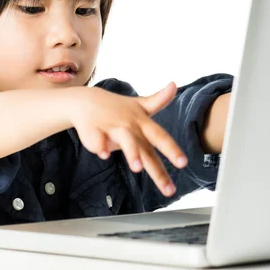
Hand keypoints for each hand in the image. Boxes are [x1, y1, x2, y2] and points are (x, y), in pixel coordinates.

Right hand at [67, 82, 186, 196]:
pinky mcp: (93, 130)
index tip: (183, 163)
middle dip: (157, 168)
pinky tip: (104, 154)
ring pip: (124, 141)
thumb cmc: (117, 108)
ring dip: (131, 153)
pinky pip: (97, 140)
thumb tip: (174, 84)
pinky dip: (100, 146)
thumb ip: (159, 100)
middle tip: (168, 186)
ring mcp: (112, 127)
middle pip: (146, 147)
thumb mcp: (140, 105)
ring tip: (137, 168)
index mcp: (142, 124)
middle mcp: (130, 126)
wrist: (86, 100)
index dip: (172, 150)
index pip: (160, 138)